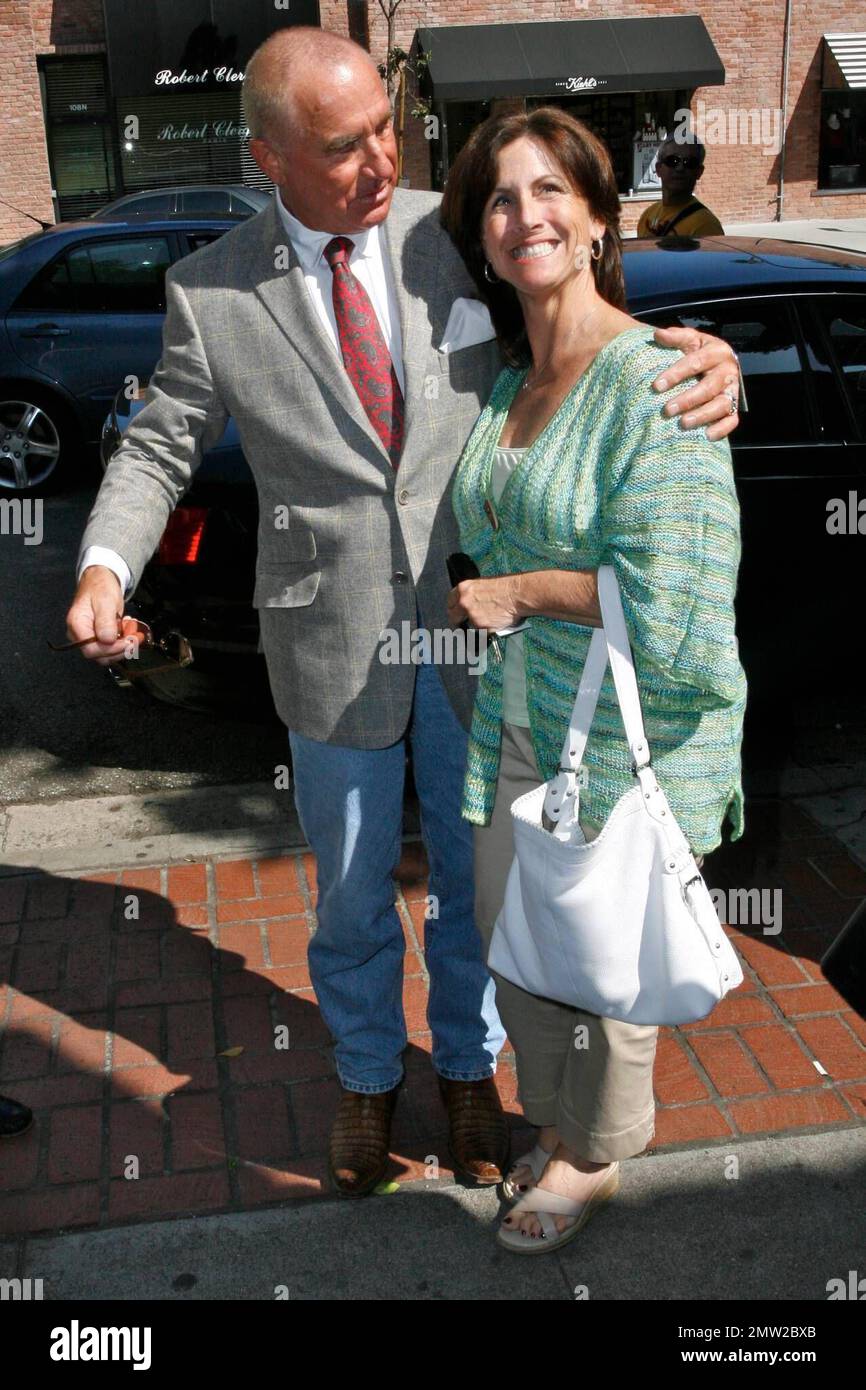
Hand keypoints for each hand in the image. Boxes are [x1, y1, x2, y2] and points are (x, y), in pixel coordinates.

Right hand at [65, 567, 141, 665]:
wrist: (101, 580)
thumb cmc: (100, 586)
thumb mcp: (105, 600)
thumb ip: (105, 621)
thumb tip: (107, 640)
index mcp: (77, 625)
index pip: (91, 650)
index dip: (111, 650)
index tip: (128, 641)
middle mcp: (80, 635)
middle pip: (100, 655)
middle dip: (121, 649)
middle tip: (136, 636)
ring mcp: (89, 637)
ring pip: (108, 654)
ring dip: (125, 645)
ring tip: (133, 629)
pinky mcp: (99, 638)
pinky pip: (111, 647)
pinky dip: (124, 641)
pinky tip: (128, 629)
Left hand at [447, 575, 521, 630]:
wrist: (518, 594)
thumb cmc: (506, 588)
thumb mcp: (483, 585)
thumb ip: (472, 595)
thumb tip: (468, 605)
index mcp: (463, 589)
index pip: (450, 602)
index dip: (454, 608)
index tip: (457, 613)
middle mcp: (464, 602)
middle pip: (453, 617)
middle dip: (458, 621)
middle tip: (465, 623)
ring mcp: (471, 616)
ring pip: (467, 627)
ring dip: (474, 627)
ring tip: (487, 622)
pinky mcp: (481, 627)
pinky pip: (480, 633)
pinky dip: (486, 632)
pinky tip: (494, 625)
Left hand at [651, 326, 739, 441]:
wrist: (714, 362)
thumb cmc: (697, 351)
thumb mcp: (688, 340)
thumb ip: (675, 337)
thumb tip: (658, 335)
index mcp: (717, 351)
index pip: (696, 363)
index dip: (676, 374)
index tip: (656, 386)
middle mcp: (728, 371)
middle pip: (709, 387)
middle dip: (688, 399)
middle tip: (667, 410)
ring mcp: (733, 390)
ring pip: (722, 405)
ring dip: (703, 415)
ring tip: (683, 424)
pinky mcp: (734, 406)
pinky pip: (732, 420)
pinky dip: (722, 429)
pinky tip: (707, 435)